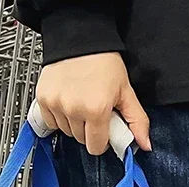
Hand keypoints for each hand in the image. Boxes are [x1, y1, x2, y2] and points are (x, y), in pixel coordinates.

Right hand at [35, 52, 151, 154]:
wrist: (80, 37)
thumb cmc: (103, 61)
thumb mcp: (125, 90)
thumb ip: (136, 120)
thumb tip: (145, 144)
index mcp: (96, 109)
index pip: (96, 147)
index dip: (103, 140)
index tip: (104, 127)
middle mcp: (74, 109)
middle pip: (81, 140)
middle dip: (89, 130)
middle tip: (94, 110)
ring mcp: (56, 104)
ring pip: (66, 132)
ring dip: (74, 123)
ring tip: (81, 102)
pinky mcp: (43, 99)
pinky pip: (51, 123)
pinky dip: (59, 117)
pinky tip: (67, 102)